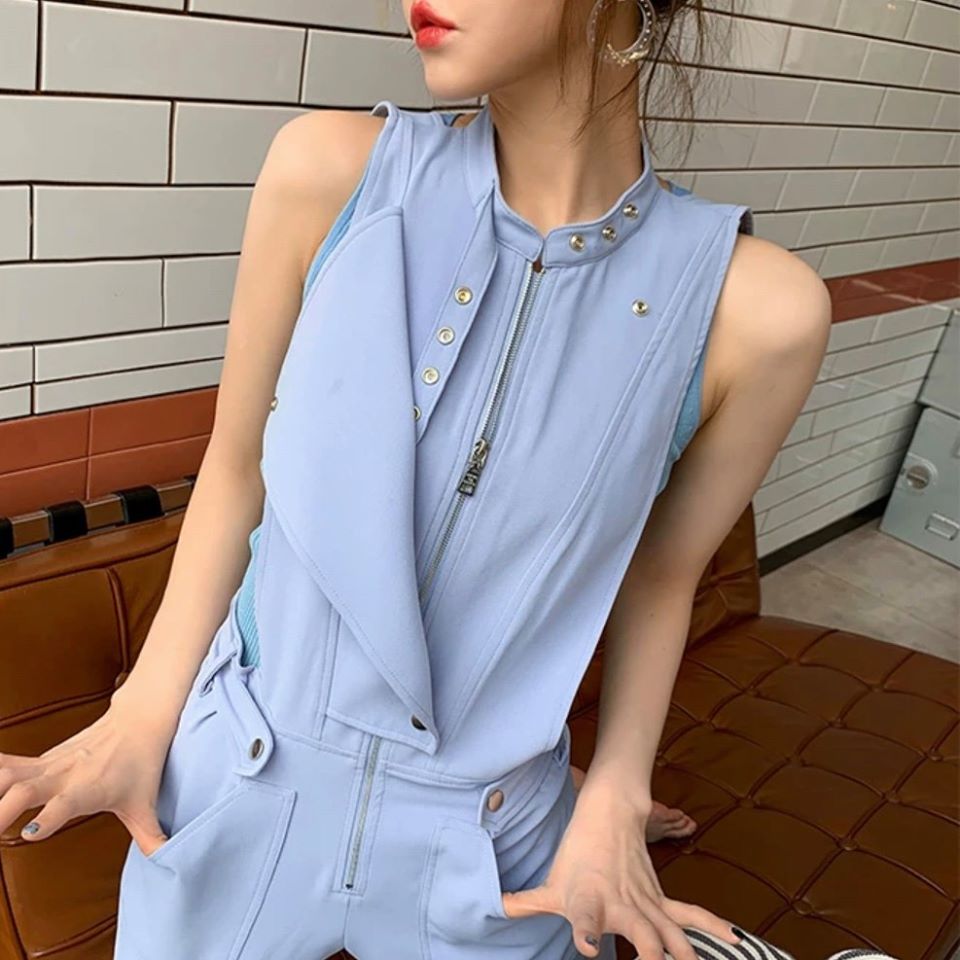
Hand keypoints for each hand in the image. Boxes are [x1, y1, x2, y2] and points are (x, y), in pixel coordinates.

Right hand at [0, 687, 176, 858]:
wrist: (139, 721)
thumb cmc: (141, 765)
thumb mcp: (145, 804)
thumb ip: (150, 835)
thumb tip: (167, 857)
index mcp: (89, 789)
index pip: (65, 804)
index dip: (49, 818)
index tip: (32, 833)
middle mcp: (65, 776)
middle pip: (25, 790)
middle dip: (1, 810)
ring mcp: (49, 765)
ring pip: (9, 773)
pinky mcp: (39, 759)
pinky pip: (6, 763)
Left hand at [497, 776, 742, 958]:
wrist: (608, 812)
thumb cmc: (577, 854)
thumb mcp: (551, 882)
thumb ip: (527, 902)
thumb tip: (496, 907)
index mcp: (589, 900)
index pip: (585, 917)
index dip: (585, 931)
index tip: (586, 946)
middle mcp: (621, 903)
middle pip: (642, 933)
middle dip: (651, 955)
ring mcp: (645, 901)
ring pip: (672, 929)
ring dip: (686, 952)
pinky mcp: (660, 899)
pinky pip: (690, 914)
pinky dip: (713, 926)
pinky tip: (737, 941)